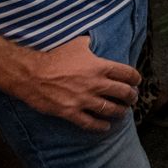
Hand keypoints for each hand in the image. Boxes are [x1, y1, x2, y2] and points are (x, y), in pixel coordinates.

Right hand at [19, 36, 141, 131]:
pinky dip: (101, 126)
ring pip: (110, 109)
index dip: (135, 79)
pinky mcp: (71, 112)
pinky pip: (91, 123)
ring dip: (120, 111)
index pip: (127, 74)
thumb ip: (91, 44)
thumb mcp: (77, 44)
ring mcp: (84, 99)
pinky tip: (106, 126)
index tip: (136, 82)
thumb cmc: (53, 56)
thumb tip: (95, 41)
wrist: (31, 73)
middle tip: (132, 98)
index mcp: (100, 66)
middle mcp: (95, 84)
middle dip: (131, 96)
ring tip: (122, 112)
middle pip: (123, 93)